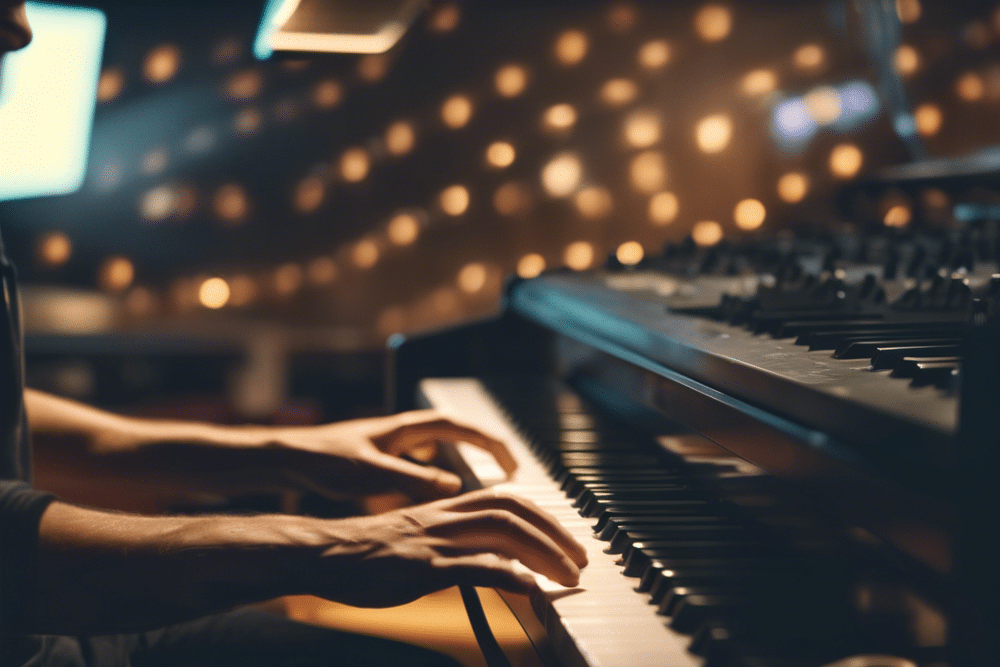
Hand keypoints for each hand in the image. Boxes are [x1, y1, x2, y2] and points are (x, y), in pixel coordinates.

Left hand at [264, 410, 517, 500]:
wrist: (290, 458)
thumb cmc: (327, 461)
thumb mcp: (374, 473)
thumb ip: (415, 479)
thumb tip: (456, 486)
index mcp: (409, 428)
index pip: (464, 427)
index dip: (493, 445)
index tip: (513, 467)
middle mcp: (407, 431)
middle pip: (460, 433)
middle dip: (488, 449)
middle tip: (512, 473)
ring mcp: (396, 444)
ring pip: (444, 448)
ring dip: (467, 460)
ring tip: (487, 486)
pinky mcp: (384, 459)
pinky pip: (425, 463)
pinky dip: (441, 475)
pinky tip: (441, 499)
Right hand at [301, 488, 587, 606]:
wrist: (322, 553)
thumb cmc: (365, 553)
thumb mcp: (416, 538)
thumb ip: (451, 542)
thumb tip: (487, 560)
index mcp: (445, 508)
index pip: (506, 499)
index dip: (543, 516)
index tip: (566, 540)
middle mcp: (445, 517)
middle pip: (514, 510)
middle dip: (555, 532)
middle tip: (581, 560)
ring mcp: (435, 540)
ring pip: (503, 532)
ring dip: (544, 552)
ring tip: (569, 576)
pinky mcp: (423, 567)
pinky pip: (474, 567)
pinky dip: (509, 575)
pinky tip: (531, 589)